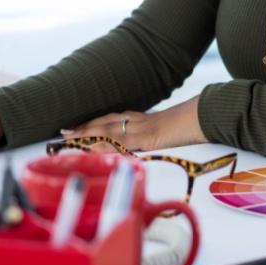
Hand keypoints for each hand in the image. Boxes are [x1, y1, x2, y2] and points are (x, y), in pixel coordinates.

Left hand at [59, 96, 205, 151]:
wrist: (202, 116)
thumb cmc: (187, 124)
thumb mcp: (165, 131)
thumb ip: (152, 136)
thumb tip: (145, 142)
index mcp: (139, 119)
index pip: (110, 119)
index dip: (92, 124)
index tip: (76, 128)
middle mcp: (135, 120)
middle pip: (103, 122)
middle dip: (83, 128)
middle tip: (63, 132)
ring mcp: (139, 128)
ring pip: (106, 130)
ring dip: (86, 135)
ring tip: (68, 138)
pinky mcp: (145, 137)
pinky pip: (120, 141)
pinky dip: (104, 145)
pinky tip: (92, 149)